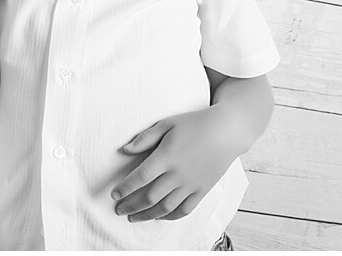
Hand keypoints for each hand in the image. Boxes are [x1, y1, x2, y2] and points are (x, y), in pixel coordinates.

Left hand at [111, 109, 230, 221]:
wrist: (227, 131)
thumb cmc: (195, 124)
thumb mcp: (168, 123)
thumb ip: (145, 138)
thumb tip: (124, 150)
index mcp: (167, 156)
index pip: (140, 178)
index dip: (125, 188)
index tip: (114, 195)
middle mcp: (179, 173)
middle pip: (150, 197)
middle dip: (131, 206)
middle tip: (118, 210)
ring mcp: (191, 184)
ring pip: (165, 207)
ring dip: (147, 215)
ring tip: (134, 217)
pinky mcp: (202, 190)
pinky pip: (184, 209)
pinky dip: (170, 216)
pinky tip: (158, 216)